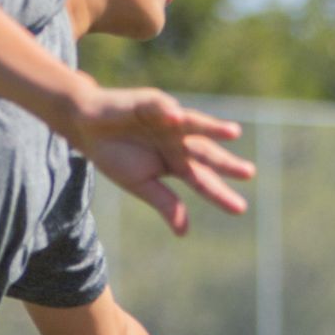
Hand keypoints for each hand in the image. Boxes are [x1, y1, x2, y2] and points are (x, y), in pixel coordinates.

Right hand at [65, 86, 256, 237]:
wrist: (86, 128)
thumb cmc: (114, 154)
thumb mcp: (141, 184)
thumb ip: (164, 203)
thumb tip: (184, 232)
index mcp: (176, 162)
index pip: (202, 180)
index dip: (220, 193)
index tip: (240, 209)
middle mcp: (178, 140)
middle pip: (206, 153)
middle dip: (225, 163)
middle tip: (248, 173)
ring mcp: (167, 120)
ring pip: (194, 124)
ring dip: (212, 127)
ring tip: (233, 133)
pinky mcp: (149, 103)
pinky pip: (160, 106)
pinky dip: (167, 110)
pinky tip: (176, 116)